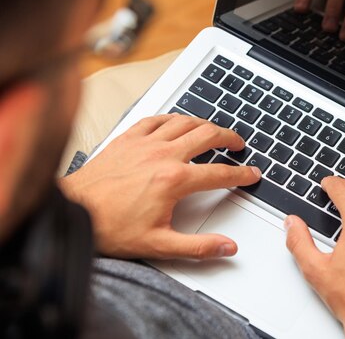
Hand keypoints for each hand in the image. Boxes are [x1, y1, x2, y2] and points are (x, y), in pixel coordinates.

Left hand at [59, 114, 260, 259]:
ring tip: (214, 130)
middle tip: (238, 144)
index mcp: (174, 180)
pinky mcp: (127, 138)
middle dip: (229, 138)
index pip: (219, 173)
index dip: (241, 173)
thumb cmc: (110, 227)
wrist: (73, 212)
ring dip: (205, 123)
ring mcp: (144, 143)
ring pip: (185, 121)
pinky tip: (177, 123)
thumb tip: (227, 247)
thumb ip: (199, 247)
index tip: (251, 173)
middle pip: (207, 136)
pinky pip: (157, 118)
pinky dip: (173, 118)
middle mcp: (162, 155)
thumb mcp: (159, 245)